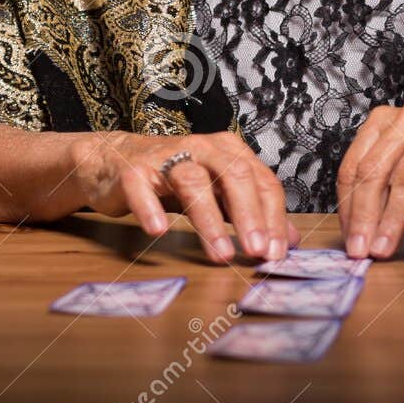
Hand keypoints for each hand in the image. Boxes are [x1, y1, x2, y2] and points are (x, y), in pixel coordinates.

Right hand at [78, 131, 298, 263]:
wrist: (114, 162)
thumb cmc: (174, 179)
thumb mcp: (219, 193)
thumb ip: (253, 213)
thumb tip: (289, 242)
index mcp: (229, 152)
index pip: (262, 181)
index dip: (273, 217)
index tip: (277, 253)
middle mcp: (202, 148)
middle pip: (234, 176)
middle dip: (249, 216)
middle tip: (257, 250)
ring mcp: (166, 157)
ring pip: (193, 182)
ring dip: (209, 220)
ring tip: (220, 254)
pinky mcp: (133, 171)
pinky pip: (142, 189)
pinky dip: (150, 209)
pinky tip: (159, 231)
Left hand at [336, 104, 403, 258]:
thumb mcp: (401, 177)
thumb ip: (377, 193)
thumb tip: (353, 233)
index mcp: (383, 122)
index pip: (354, 166)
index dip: (347, 206)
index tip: (349, 239)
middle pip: (375, 171)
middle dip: (365, 215)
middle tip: (361, 249)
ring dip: (391, 217)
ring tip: (384, 245)